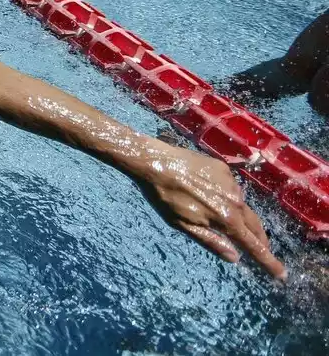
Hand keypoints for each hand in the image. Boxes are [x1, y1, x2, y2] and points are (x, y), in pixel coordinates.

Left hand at [134, 144, 285, 278]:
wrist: (155, 161)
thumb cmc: (164, 198)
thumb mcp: (183, 225)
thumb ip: (211, 241)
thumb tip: (235, 257)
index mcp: (226, 219)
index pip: (253, 246)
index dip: (268, 261)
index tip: (281, 274)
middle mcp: (235, 200)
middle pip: (255, 226)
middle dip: (260, 241)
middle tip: (263, 252)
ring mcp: (231, 183)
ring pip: (242, 206)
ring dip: (240, 217)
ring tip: (226, 221)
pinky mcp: (224, 169)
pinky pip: (231, 189)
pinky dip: (226, 197)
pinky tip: (209, 195)